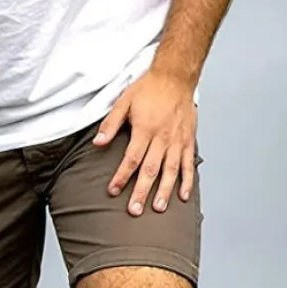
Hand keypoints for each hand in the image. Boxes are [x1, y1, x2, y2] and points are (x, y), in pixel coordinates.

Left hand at [93, 68, 196, 215]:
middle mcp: (163, 138)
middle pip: (151, 170)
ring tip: (158, 208)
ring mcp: (177, 140)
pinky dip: (187, 180)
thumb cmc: (149, 89)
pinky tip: (183, 195)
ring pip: (171, 171)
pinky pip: (188, 164)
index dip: (122, 176)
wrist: (175, 77)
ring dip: (164, 191)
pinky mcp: (189, 140)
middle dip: (141, 191)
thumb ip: (110, 124)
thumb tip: (97, 143)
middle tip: (134, 210)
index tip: (113, 191)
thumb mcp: (123, 102)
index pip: (132, 159)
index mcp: (145, 129)